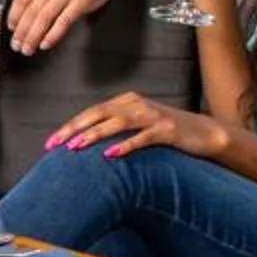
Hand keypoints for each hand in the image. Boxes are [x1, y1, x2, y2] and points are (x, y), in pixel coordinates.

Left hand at [7, 0, 121, 54]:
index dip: (14, 15)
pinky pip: (63, 22)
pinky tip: (45, 43)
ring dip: (34, 36)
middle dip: (22, 31)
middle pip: (31, 11)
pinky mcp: (81, 1)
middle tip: (16, 45)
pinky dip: (53, 35)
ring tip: (28, 48)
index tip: (11, 28)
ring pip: (44, 18)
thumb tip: (20, 12)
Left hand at [45, 90, 230, 160]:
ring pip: (117, 122)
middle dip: (73, 129)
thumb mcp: (137, 127)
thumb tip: (82, 145)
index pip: (91, 112)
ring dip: (94, 135)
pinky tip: (110, 154)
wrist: (205, 134)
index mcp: (126, 102)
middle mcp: (137, 105)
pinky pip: (143, 137)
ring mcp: (153, 116)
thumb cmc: (166, 133)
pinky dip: (125, 145)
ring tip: (75, 147)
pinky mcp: (167, 130)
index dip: (69, 126)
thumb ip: (114, 130)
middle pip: (98, 113)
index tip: (50, 143)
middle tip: (54, 145)